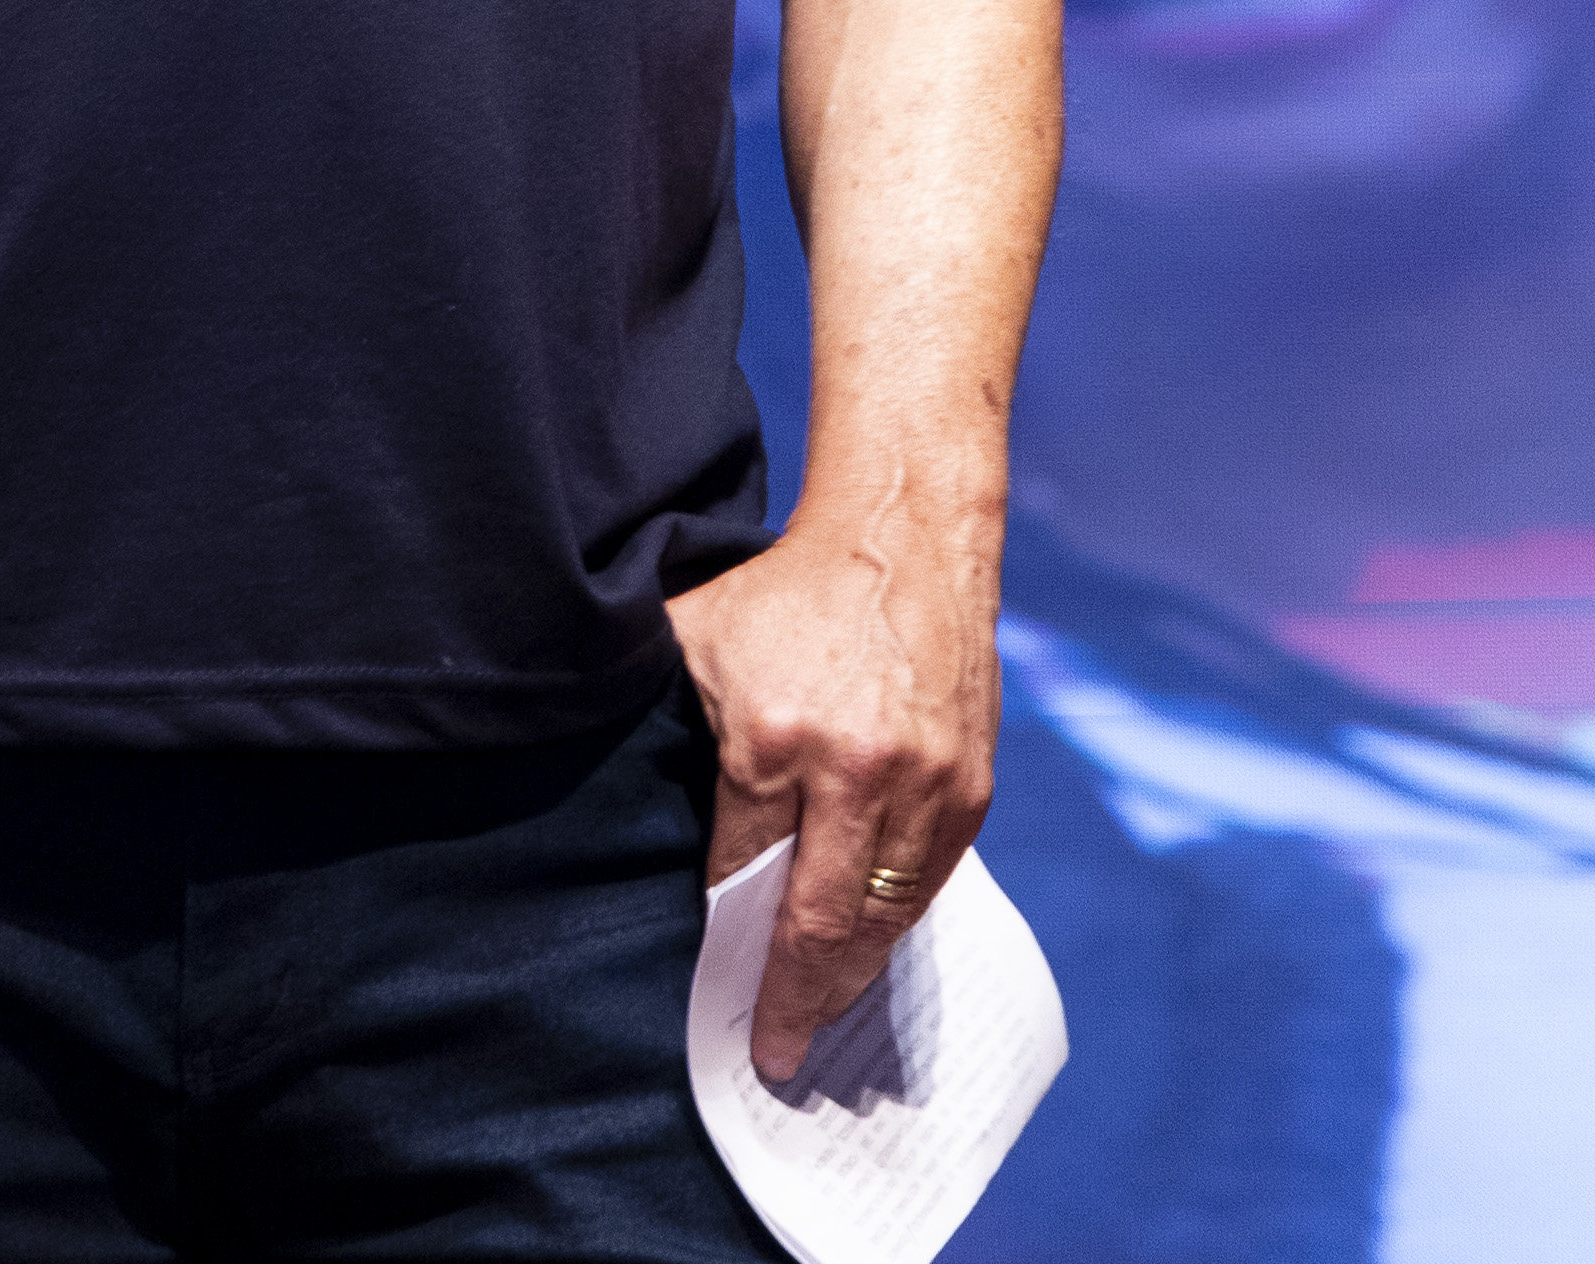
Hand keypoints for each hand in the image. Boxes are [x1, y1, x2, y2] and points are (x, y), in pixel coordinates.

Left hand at [671, 500, 999, 1089]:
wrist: (904, 539)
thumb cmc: (785, 590)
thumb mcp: (696, 641)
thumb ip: (663, 717)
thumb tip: (625, 796)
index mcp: (773, 738)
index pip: (741, 870)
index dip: (727, 935)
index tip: (715, 992)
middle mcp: (856, 771)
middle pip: (819, 918)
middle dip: (794, 998)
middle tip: (778, 1054)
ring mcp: (922, 783)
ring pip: (883, 913)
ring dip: (851, 977)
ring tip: (823, 1020)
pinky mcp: (969, 786)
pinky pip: (929, 883)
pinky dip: (898, 926)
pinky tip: (870, 953)